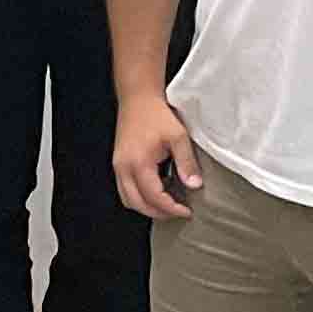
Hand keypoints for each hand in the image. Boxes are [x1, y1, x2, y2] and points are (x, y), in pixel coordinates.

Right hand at [113, 91, 202, 218]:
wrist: (137, 99)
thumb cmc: (156, 114)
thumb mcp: (178, 137)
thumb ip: (187, 163)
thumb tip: (194, 185)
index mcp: (138, 163)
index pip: (154, 197)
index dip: (171, 208)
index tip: (187, 211)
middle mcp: (124, 167)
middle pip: (137, 203)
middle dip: (159, 213)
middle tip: (178, 212)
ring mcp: (119, 165)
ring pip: (128, 199)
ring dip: (147, 206)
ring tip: (168, 203)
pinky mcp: (119, 163)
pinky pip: (125, 189)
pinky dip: (140, 196)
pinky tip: (157, 189)